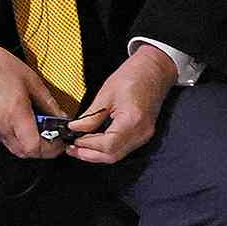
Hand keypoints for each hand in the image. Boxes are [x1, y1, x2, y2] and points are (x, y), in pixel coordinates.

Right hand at [0, 28, 66, 159]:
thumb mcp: (31, 80)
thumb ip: (48, 103)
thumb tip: (62, 117)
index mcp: (14, 113)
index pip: (34, 148)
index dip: (52, 149)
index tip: (61, 139)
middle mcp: (2, 126)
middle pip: (26, 154)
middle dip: (44, 149)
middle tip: (54, 134)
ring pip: (16, 149)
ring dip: (32, 144)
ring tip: (41, 127)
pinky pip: (8, 140)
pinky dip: (21, 138)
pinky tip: (26, 122)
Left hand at [66, 44, 176, 164]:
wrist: (154, 69)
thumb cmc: (135, 76)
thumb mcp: (106, 94)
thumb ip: (90, 116)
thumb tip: (75, 128)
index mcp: (132, 120)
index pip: (107, 145)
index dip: (87, 145)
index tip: (73, 140)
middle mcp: (141, 132)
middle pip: (112, 155)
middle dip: (89, 154)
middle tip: (72, 148)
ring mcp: (144, 135)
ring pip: (117, 155)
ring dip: (97, 154)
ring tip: (79, 146)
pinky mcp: (142, 134)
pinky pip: (122, 148)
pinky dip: (107, 148)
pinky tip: (94, 142)